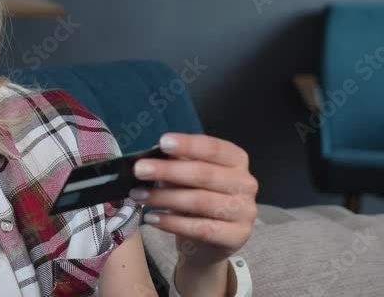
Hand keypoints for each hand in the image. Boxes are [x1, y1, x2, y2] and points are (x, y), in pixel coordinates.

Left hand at [130, 133, 258, 266]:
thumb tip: (150, 152)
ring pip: (200, 201)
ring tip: (138, 195)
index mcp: (236, 160)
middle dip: (168, 171)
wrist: (208, 241)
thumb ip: (175, 161)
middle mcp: (246, 183)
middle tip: (139, 170)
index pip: (214, 148)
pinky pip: (200, 228)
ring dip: (164, 197)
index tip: (163, 142)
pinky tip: (151, 218)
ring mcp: (245, 211)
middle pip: (205, 174)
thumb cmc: (196, 198)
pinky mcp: (237, 236)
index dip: (189, 145)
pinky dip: (172, 223)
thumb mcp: (185, 175)